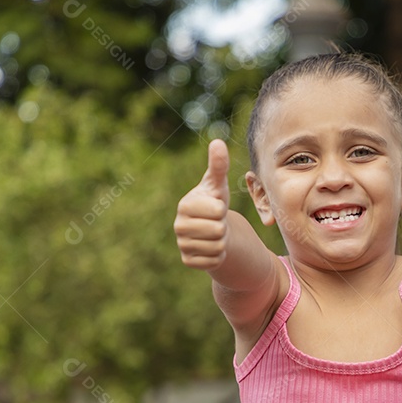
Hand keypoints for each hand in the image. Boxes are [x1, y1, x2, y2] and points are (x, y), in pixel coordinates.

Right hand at [175, 139, 230, 269]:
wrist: (213, 228)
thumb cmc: (215, 202)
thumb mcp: (218, 184)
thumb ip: (218, 165)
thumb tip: (218, 142)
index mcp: (184, 205)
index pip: (217, 211)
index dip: (222, 210)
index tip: (215, 207)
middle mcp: (178, 226)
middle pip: (218, 230)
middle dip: (223, 227)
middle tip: (216, 222)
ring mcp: (182, 245)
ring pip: (217, 247)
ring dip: (222, 241)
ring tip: (214, 234)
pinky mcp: (188, 261)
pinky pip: (214, 261)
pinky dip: (218, 255)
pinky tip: (211, 246)